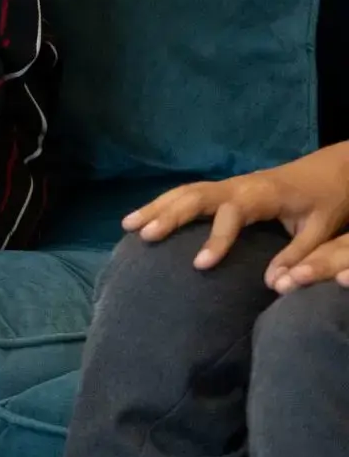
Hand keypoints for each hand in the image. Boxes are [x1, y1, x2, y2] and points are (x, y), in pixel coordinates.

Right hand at [124, 144, 348, 289]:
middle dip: (168, 214)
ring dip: (156, 207)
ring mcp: (228, 185)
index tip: (199, 265)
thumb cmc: (327, 201)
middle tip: (143, 235)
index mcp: (261, 195)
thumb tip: (272, 285)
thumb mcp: (321, 230)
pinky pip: (188, 193)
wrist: (330, 171)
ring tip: (128, 225)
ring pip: (185, 191)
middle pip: (195, 196)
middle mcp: (238, 186)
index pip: (231, 214)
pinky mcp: (225, 189)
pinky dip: (164, 203)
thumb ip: (297, 255)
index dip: (215, 239)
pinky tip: (146, 217)